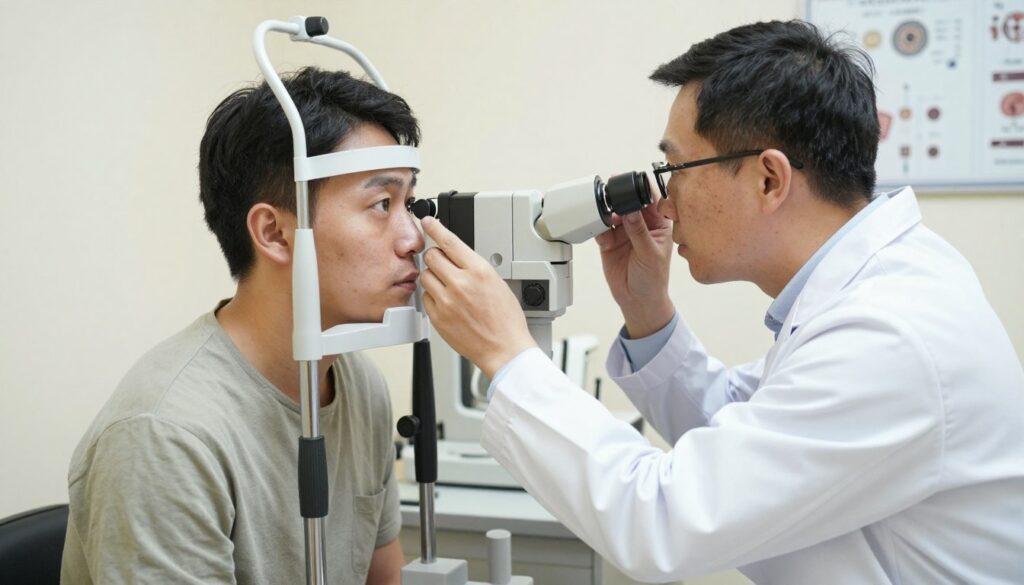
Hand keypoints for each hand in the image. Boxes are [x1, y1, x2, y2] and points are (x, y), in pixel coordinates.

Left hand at [419, 216, 537, 378]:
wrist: (504, 348)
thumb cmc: (506, 320)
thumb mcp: (497, 282)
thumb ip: (474, 267)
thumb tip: (457, 256)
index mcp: (478, 271)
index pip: (449, 241)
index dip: (435, 228)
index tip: (428, 222)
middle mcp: (460, 283)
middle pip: (432, 256)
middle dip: (436, 257)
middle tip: (443, 264)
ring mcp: (446, 301)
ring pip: (425, 276)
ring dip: (433, 277)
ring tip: (447, 286)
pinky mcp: (438, 317)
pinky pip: (425, 298)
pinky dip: (433, 297)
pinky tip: (447, 302)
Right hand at [594, 181, 674, 338]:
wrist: (637, 300)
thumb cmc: (653, 279)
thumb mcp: (650, 254)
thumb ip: (639, 231)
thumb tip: (631, 210)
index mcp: (658, 225)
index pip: (651, 201)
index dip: (642, 191)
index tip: (633, 183)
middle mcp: (641, 225)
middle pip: (629, 204)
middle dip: (621, 199)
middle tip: (613, 195)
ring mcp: (624, 233)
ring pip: (613, 214)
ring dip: (608, 212)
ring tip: (606, 216)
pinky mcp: (609, 242)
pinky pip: (601, 228)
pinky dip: (598, 227)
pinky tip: (601, 232)